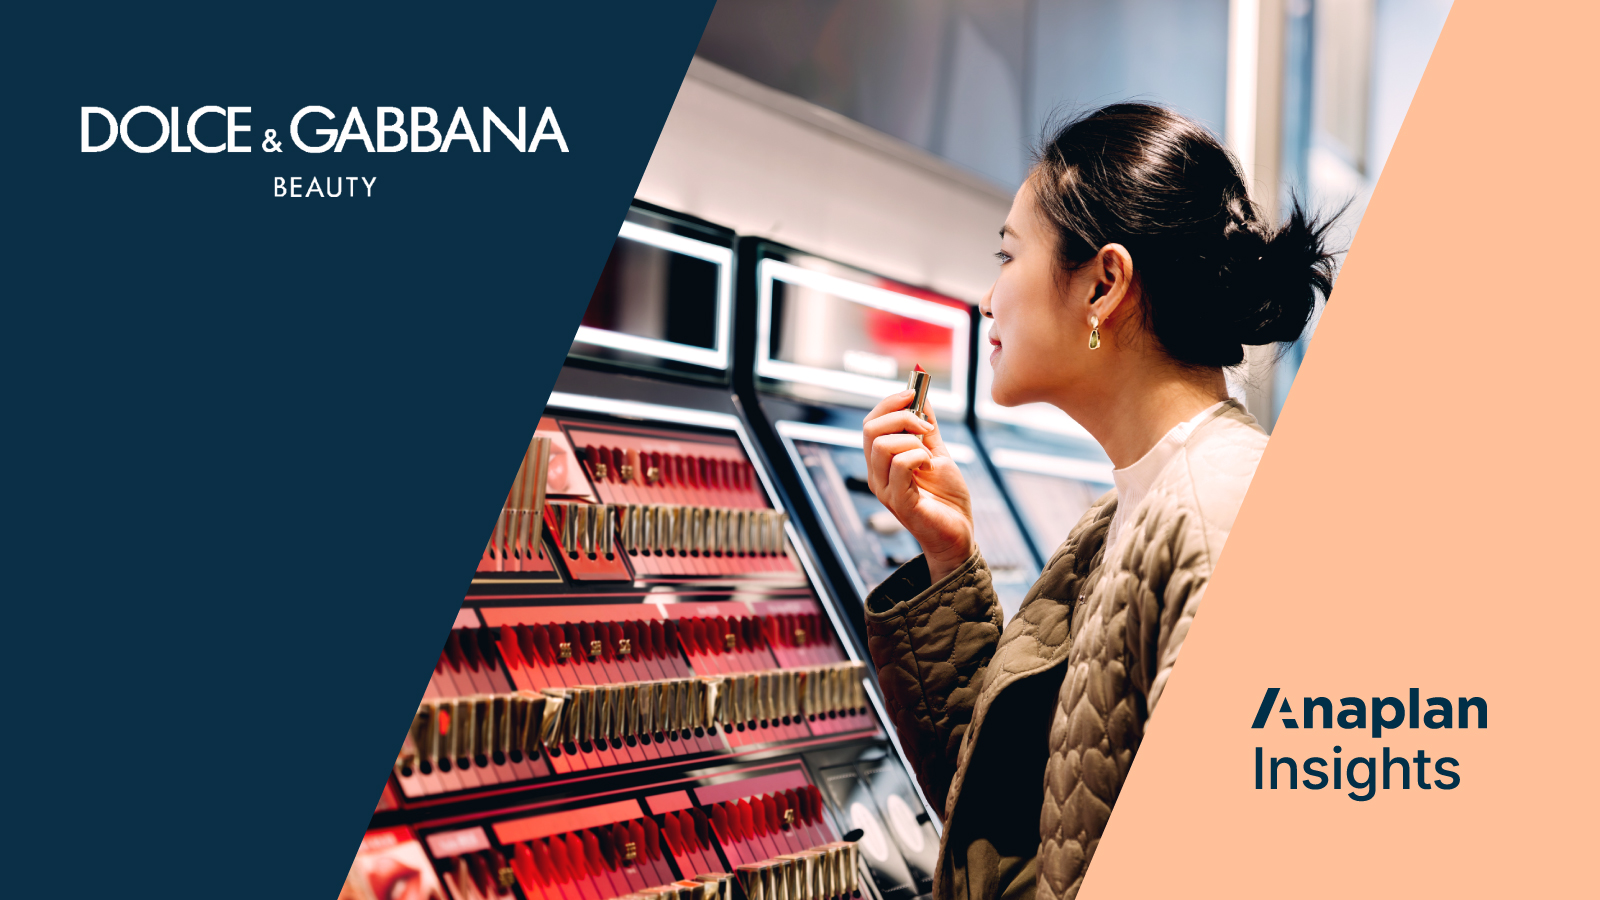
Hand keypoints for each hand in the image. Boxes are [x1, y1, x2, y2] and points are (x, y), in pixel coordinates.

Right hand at [862, 390, 975, 581]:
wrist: (959, 532)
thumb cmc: (947, 497)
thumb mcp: (938, 453)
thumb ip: (927, 428)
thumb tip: (923, 396)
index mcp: (882, 462)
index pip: (870, 423)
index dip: (890, 403)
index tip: (914, 394)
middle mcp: (877, 474)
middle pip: (870, 429)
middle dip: (901, 415)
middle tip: (926, 425)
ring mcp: (885, 489)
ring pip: (882, 445)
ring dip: (912, 440)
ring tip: (929, 455)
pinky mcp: (899, 502)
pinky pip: (900, 465)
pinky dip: (919, 456)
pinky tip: (929, 466)